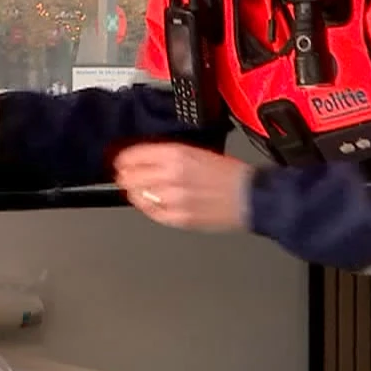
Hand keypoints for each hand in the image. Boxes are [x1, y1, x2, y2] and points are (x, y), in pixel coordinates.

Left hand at [111, 143, 253, 231]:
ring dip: (135, 193)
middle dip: (126, 177)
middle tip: (125, 177)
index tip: (121, 161)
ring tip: (139, 190)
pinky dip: (148, 208)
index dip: (123, 160)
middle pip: (130, 178)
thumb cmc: (229, 174)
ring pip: (137, 197)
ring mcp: (174, 199)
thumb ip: (166, 156)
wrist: (250, 196)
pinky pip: (152, 213)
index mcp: (176, 155)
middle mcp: (172, 176)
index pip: (133, 156)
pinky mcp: (179, 218)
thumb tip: (141, 160)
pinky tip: (153, 203)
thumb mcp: (195, 152)